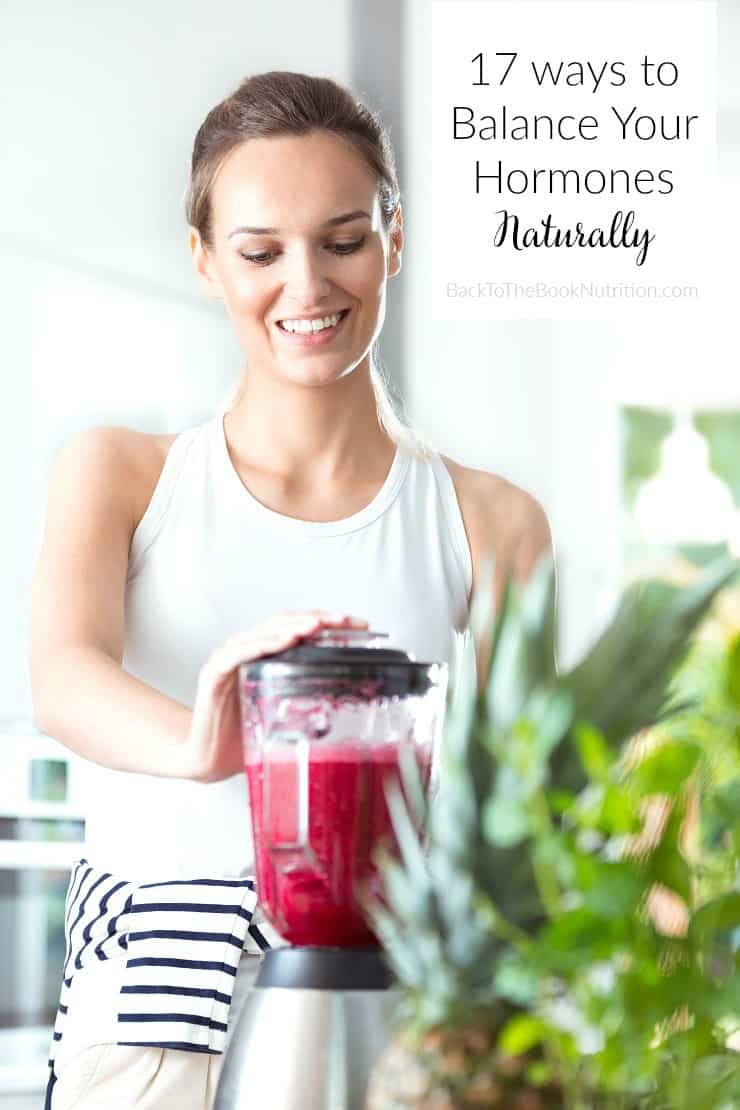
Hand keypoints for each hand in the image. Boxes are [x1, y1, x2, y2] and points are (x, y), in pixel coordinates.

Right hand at [182, 611, 367, 782]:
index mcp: (265, 658)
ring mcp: (230, 660)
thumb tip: (355, 720)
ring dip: (292, 626)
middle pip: (285, 623)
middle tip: (345, 620)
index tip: (358, 625)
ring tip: (317, 626)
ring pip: (264, 632)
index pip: (299, 629)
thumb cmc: (243, 738)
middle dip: (317, 619)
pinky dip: (263, 644)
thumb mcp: (286, 721)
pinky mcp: (215, 674)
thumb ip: (312, 712)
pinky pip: (239, 653)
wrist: (205, 759)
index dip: (328, 623)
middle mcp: (247, 652)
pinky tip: (284, 640)